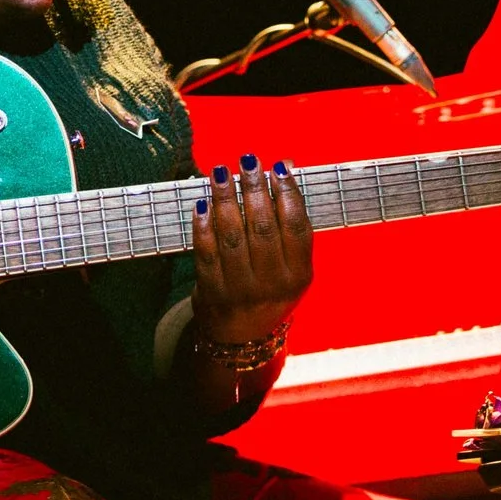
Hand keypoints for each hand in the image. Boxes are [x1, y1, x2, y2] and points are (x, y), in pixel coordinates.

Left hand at [191, 154, 311, 343]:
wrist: (240, 338)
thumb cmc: (269, 288)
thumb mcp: (291, 264)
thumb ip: (289, 220)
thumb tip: (284, 166)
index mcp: (298, 275)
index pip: (296, 227)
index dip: (288, 193)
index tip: (277, 167)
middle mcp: (272, 285)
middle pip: (263, 227)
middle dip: (254, 189)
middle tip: (247, 161)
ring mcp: (241, 290)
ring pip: (232, 237)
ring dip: (225, 200)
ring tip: (220, 173)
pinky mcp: (213, 293)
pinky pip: (206, 253)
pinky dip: (203, 226)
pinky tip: (202, 203)